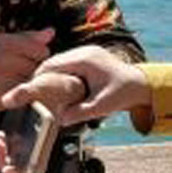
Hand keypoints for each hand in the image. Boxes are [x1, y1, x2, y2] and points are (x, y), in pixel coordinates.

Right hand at [0, 29, 51, 111]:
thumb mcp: (1, 40)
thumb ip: (28, 37)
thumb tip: (51, 32)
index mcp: (5, 43)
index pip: (42, 51)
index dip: (37, 55)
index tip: (27, 57)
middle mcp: (4, 61)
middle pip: (39, 68)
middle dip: (32, 69)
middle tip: (15, 69)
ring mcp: (2, 82)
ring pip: (33, 83)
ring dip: (27, 82)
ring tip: (10, 78)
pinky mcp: (1, 100)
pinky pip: (23, 96)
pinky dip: (19, 94)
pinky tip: (6, 88)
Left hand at [0, 73, 84, 172]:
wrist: (60, 84)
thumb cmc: (55, 88)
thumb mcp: (41, 86)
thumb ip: (24, 92)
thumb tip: (6, 101)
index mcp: (47, 139)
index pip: (36, 167)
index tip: (7, 169)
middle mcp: (39, 144)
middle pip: (19, 168)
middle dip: (2, 160)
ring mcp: (32, 142)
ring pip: (13, 160)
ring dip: (1, 154)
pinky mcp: (25, 135)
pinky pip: (11, 150)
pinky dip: (3, 146)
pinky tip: (1, 134)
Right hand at [32, 45, 149, 122]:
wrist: (142, 85)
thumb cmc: (124, 93)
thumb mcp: (102, 106)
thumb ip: (80, 113)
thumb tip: (59, 121)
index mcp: (85, 60)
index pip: (53, 64)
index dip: (38, 76)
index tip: (29, 89)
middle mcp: (85, 52)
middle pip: (54, 60)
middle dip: (42, 75)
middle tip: (32, 91)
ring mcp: (88, 52)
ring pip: (60, 60)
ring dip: (51, 73)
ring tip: (42, 89)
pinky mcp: (90, 56)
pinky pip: (69, 62)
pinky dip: (61, 72)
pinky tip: (57, 85)